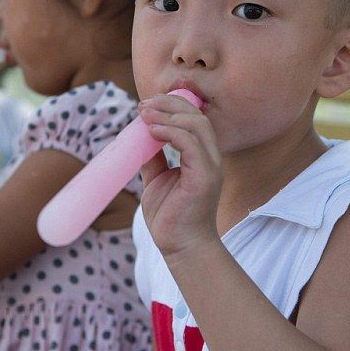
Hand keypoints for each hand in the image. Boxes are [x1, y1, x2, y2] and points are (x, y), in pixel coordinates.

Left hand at [138, 94, 222, 257]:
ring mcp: (211, 166)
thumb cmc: (170, 217)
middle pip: (197, 115)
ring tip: (144, 115)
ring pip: (196, 125)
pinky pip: (191, 143)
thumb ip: (153, 158)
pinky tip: (152, 131)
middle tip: (144, 105)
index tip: (147, 104)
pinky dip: (170, 132)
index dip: (172, 105)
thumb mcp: (156, 180)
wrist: (180, 247)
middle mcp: (210, 158)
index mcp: (202, 156)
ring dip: (168, 114)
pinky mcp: (205, 177)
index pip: (194, 118)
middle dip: (169, 104)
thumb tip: (138, 139)